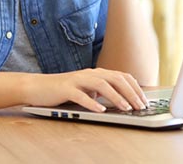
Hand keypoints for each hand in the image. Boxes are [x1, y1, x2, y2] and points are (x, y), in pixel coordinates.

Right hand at [22, 68, 147, 111]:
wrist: (37, 87)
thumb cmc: (63, 91)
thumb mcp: (86, 90)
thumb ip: (101, 92)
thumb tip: (122, 101)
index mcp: (96, 73)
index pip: (121, 76)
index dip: (135, 87)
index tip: (145, 100)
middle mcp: (89, 73)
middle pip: (115, 79)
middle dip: (131, 92)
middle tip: (140, 106)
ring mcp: (77, 80)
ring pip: (102, 85)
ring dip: (117, 97)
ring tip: (126, 108)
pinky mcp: (66, 89)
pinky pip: (81, 95)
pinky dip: (92, 102)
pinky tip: (101, 110)